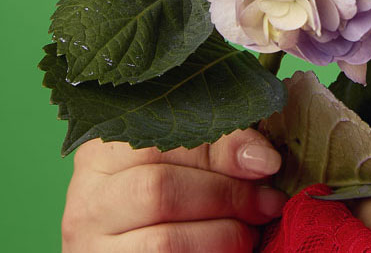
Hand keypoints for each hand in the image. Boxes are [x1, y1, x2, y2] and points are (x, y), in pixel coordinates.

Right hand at [61, 127, 288, 250]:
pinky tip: (229, 251)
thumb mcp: (187, 155)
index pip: (167, 141)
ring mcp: (91, 247)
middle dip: (228, 198)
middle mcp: (88, 198)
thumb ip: (220, 146)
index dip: (225, 152)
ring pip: (165, 243)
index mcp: (105, 149)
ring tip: (251, 233)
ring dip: (222, 238)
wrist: (139, 236)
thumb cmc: (172, 185)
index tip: (269, 163)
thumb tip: (264, 160)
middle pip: (162, 192)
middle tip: (268, 204)